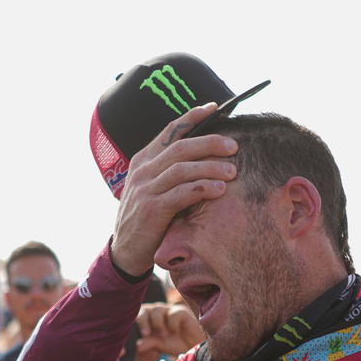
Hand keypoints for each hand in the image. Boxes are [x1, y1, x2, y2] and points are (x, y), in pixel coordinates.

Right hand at [110, 103, 238, 276]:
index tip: (214, 108)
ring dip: (211, 168)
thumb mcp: (151, 189)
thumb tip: (200, 156)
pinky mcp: (152, 209)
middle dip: (210, 143)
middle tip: (233, 146)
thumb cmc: (147, 219)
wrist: (126, 251)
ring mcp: (145, 189)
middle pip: (181, 147)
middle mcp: (143, 171)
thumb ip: (169, 172)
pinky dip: (202, 189)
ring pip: (183, 169)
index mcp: (143, 161)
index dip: (192, 117)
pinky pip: (182, 193)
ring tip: (232, 171)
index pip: (169, 132)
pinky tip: (219, 190)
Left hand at [134, 302, 203, 360]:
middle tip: (146, 334)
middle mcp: (157, 313)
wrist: (194, 346)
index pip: (138, 315)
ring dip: (158, 324)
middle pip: (145, 309)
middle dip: (143, 321)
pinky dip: (172, 325)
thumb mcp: (160, 345)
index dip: (136, 322)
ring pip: (157, 309)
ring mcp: (169, 311)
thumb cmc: (175, 344)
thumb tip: (139, 347)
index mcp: (149, 319)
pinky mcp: (181, 312)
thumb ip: (150, 343)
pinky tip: (175, 332)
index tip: (138, 334)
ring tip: (164, 336)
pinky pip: (172, 314)